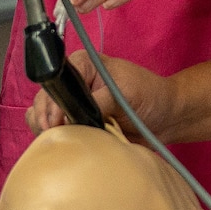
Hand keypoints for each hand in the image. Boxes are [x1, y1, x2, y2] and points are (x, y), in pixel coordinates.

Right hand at [23, 49, 181, 141]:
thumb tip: (73, 118)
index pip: (56, 80)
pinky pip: (56, 132)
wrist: (167, 117)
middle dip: (45, 118)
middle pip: (44, 100)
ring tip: (58, 139)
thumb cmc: (150, 95)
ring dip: (47, 129)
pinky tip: (61, 144)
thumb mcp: (125, 93)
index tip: (55, 121)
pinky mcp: (78, 125)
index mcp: (83, 65)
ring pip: (43, 117)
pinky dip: (55, 139)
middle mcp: (74, 84)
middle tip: (56, 134)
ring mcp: (73, 106)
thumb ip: (98, 102)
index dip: (51, 101)